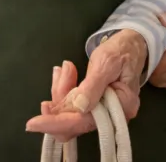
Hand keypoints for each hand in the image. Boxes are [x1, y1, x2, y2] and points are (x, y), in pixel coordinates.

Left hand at [26, 30, 145, 141]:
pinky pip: (73, 105)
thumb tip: (78, 107)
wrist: (131, 43)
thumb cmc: (122, 49)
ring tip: (65, 69)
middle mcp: (112, 116)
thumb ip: (93, 85)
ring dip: (61, 92)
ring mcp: (103, 111)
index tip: (33, 122)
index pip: (84, 122)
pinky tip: (65, 74)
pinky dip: (64, 90)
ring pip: (71, 113)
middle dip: (59, 103)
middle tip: (59, 74)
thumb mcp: (107, 62)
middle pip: (74, 122)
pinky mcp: (95, 105)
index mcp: (122, 106)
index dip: (57, 122)